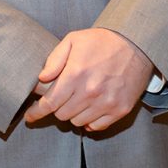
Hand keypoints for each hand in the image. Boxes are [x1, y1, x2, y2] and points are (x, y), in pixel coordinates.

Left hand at [24, 28, 153, 131]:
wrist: (137, 44)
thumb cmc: (102, 41)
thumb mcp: (74, 40)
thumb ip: (55, 60)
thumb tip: (42, 79)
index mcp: (76, 74)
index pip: (50, 103)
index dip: (36, 112)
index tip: (30, 116)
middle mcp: (90, 92)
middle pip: (62, 114)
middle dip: (57, 107)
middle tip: (61, 97)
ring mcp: (106, 103)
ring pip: (78, 122)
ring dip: (73, 113)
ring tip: (78, 98)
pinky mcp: (120, 110)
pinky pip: (97, 127)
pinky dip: (90, 121)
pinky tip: (90, 108)